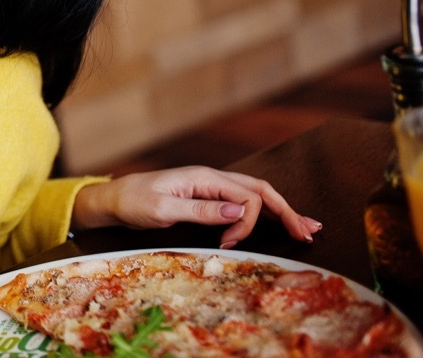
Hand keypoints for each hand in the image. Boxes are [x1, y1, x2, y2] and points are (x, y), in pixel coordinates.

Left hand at [71, 166, 323, 248]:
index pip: (246, 196)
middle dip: (286, 210)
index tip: (229, 244)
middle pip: (260, 190)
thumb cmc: (133, 201)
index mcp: (204, 178)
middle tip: (309, 233)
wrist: (113, 199)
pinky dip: (263, 211)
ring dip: (280, 210)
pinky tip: (276, 220)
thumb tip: (239, 211)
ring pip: (254, 194)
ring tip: (305, 228)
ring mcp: (209, 187)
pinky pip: (241, 201)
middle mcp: (211, 178)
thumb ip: (201, 210)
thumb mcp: (163, 208)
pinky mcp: (206, 197)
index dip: (248, 222)